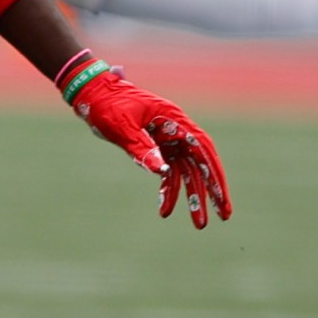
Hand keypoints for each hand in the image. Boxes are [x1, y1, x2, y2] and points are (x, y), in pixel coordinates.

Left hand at [60, 54, 232, 227]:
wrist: (92, 93)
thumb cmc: (107, 105)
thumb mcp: (122, 128)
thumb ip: (142, 149)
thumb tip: (162, 172)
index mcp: (172, 119)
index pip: (202, 149)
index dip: (214, 174)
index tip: (221, 197)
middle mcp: (175, 129)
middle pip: (200, 163)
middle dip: (212, 190)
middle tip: (224, 216)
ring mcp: (167, 139)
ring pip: (186, 171)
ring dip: (192, 197)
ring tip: (199, 224)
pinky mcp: (156, 146)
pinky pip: (168, 171)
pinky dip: (168, 190)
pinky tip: (164, 209)